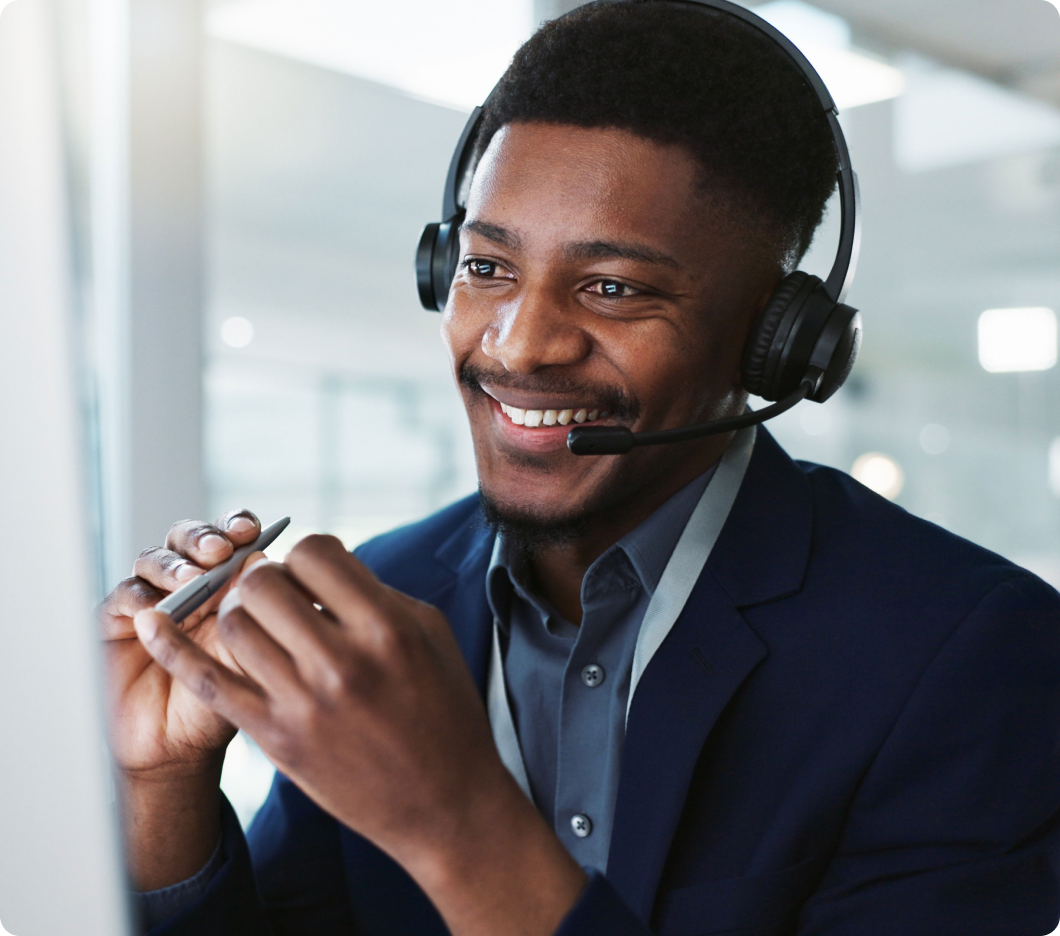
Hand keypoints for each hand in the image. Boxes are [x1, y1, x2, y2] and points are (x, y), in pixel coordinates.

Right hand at [100, 509, 263, 887]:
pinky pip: (121, 595)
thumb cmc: (230, 700)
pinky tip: (152, 606)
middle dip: (205, 538)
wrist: (181, 747)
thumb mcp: (255, 655)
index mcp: (228, 581)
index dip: (238, 527)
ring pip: (155, 559)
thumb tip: (271, 565)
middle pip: (190, 538)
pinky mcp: (117, 622)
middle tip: (220, 550)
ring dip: (174, 565)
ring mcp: (152, 599)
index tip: (253, 532)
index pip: (231, 537)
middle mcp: (189, 583)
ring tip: (191, 580)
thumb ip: (263, 614)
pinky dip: (137, 596)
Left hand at [134, 534, 585, 935]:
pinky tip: (151, 624)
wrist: (445, 803)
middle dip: (267, 579)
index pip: (315, 553)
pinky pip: (209, 683)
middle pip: (263, 583)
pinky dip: (173, 649)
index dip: (309, 554)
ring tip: (258, 623)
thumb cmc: (445, 711)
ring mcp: (304, 704)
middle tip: (282, 597)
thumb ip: (374, 592)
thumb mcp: (428, 633)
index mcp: (386, 628)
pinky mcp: (276, 740)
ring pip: (233, 625)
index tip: (315, 574)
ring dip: (238, 612)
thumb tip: (321, 567)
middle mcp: (342, 662)